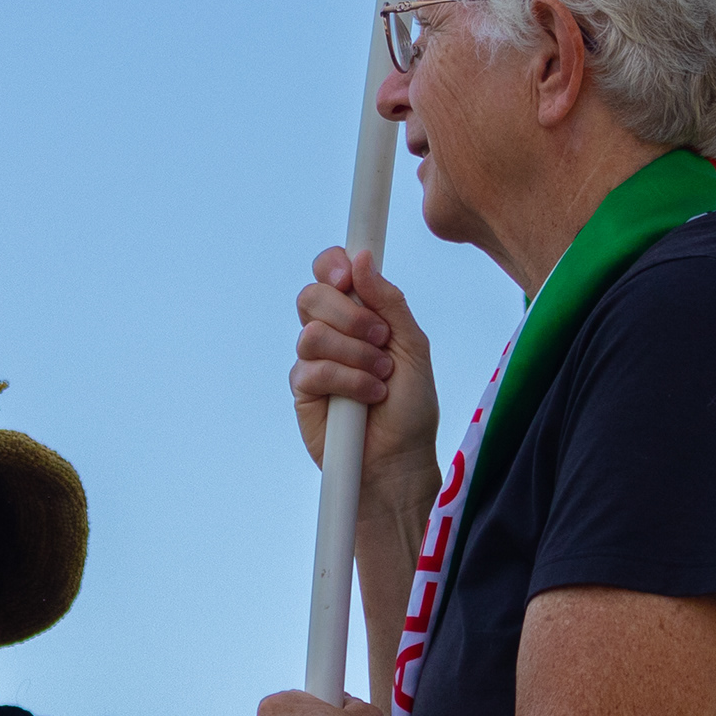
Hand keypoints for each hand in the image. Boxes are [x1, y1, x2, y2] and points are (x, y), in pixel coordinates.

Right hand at [291, 247, 439, 512]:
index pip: (329, 271)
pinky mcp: (303, 390)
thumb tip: (361, 257)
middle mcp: (331, 331)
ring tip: (381, 379)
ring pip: (312, 334)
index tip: (347, 277)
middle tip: (380, 338)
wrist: (401, 457)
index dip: (331, 265)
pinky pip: (312, 370)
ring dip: (356, 356)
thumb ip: (390, 302)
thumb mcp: (413, 346)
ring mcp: (313, 360)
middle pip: (312, 296)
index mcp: (357, 312)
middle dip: (351, 315)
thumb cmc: (412, 405)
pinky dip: (349, 382)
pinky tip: (368, 398)